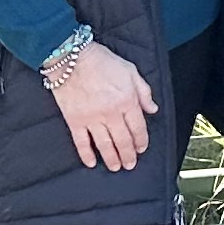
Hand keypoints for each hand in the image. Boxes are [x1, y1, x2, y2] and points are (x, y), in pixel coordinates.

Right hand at [45, 40, 157, 172]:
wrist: (71, 57)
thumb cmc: (101, 61)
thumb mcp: (130, 71)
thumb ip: (143, 91)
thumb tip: (152, 109)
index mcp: (127, 100)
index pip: (138, 127)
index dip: (141, 141)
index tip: (142, 148)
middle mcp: (111, 113)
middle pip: (123, 140)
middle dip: (128, 155)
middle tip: (130, 164)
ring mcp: (92, 119)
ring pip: (104, 144)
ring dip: (112, 158)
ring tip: (116, 167)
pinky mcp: (74, 120)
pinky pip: (81, 142)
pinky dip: (86, 154)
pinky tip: (91, 163)